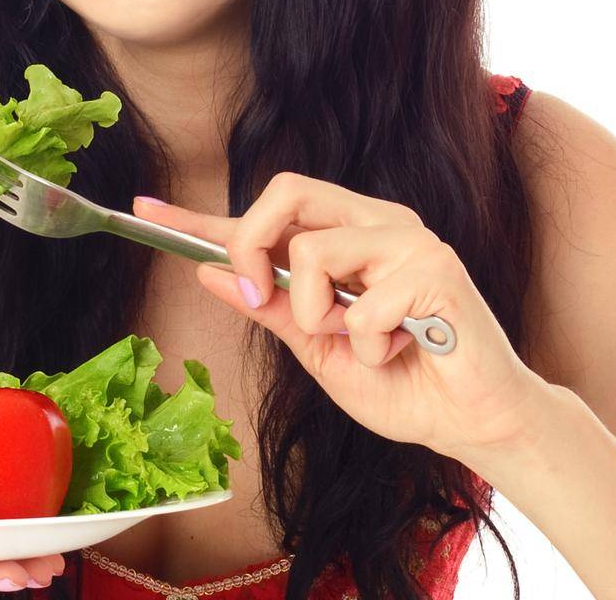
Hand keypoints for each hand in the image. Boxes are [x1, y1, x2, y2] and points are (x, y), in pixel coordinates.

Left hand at [133, 172, 550, 462]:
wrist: (471, 422)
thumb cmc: (402, 383)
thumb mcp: (316, 349)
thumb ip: (270, 308)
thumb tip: (210, 273)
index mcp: (349, 233)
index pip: (266, 209)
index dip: (201, 213)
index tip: (144, 210)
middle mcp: (377, 221)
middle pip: (286, 191)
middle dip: (253, 244)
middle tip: (261, 295)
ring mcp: (409, 239)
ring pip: (312, 251)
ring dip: (319, 317)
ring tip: (363, 343)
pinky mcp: (436, 268)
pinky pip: (362, 305)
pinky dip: (369, 345)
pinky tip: (403, 351)